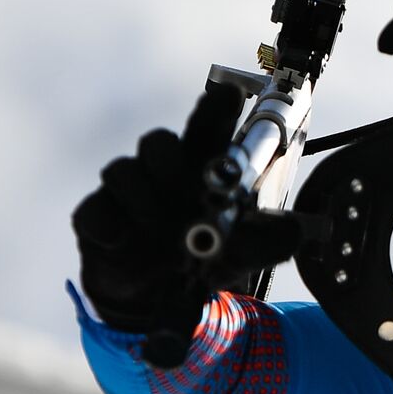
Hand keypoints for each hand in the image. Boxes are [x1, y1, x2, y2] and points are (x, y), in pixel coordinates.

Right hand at [73, 83, 244, 339]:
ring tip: (163, 234)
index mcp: (202, 167)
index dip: (214, 107)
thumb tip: (299, 233)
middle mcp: (163, 172)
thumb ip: (268, 242)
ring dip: (143, 200)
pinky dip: (106, 222)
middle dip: (169, 160)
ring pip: (122, 170)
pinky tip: (120, 239)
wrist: (158, 300)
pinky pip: (92, 210)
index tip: (226, 94)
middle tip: (184, 187)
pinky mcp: (97, 219)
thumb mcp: (243, 252)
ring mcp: (127, 193)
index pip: (207, 128)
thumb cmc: (204, 258)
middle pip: (158, 142)